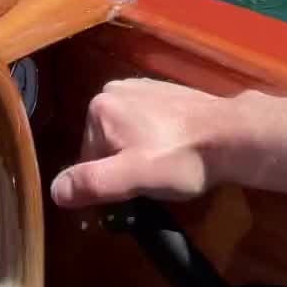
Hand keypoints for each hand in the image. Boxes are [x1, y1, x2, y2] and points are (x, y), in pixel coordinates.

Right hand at [50, 78, 286, 208]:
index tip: (133, 198)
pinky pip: (146, 124)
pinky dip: (155, 141)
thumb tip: (54, 191)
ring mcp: (142, 87)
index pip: (88, 159)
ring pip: (126, 136)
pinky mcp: (165, 92)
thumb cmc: (180, 158)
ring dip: (139, 156)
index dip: (107, 185)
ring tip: (168, 171)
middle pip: (106, 146)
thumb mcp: (132, 178)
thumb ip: (91, 183)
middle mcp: (114, 89)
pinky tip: (176, 152)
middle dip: (123, 168)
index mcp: (99, 107)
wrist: (232, 135)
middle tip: (154, 185)